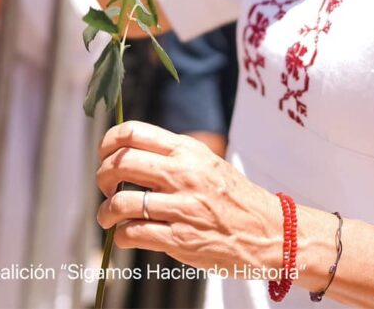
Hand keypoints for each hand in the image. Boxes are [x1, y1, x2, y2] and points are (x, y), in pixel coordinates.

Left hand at [96, 120, 280, 271]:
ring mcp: (182, 207)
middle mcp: (183, 174)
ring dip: (105, 212)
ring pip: (121, 202)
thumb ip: (173, 155)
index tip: (104, 156)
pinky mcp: (181, 239)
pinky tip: (124, 237)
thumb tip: (129, 153)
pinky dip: (121, 236)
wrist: (271, 232)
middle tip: (105, 188)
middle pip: (120, 163)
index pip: (132, 132)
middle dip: (102, 176)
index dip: (107, 143)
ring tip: (106, 218)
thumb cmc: (235, 198)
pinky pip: (134, 233)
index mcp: (188, 150)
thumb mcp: (207, 162)